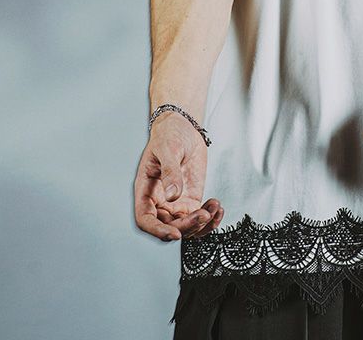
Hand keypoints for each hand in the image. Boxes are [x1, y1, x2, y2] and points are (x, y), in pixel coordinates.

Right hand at [134, 111, 224, 241]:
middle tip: (203, 215)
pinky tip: (217, 207)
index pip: (145, 219)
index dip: (158, 231)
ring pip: (185, 226)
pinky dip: (210, 217)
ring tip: (214, 208)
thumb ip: (170, 172)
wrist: (183, 127)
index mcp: (145, 190)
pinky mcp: (191, 199)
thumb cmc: (168, 135)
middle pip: (169, 226)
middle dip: (187, 226)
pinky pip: (198, 216)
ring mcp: (176, 202)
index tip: (175, 234)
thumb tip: (172, 195)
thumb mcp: (168, 149)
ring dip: (201, 224)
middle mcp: (159, 201)